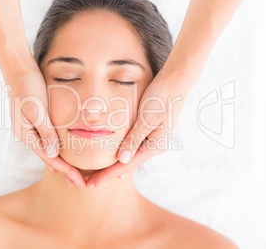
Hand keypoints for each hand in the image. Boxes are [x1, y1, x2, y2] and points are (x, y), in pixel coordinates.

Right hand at [3, 54, 85, 187]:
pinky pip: (47, 138)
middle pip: (49, 157)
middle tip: (80, 184)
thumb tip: (54, 153)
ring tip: (74, 173)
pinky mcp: (33, 119)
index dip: (66, 171)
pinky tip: (63, 151)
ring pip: (48, 149)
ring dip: (62, 161)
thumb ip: (46, 131)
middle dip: (65, 171)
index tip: (80, 182)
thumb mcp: (37, 109)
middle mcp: (26, 133)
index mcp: (26, 134)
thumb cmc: (27, 85)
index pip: (50, 158)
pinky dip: (57, 148)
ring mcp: (28, 127)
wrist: (17, 66)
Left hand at [86, 69, 190, 187]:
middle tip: (89, 183)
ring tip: (97, 175)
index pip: (126, 165)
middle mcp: (156, 146)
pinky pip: (134, 147)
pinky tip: (113, 159)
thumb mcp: (146, 118)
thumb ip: (134, 139)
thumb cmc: (161, 96)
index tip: (92, 184)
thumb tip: (122, 160)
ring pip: (131, 157)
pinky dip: (121, 153)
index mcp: (156, 146)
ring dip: (114, 166)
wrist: (176, 81)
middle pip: (128, 164)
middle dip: (108, 173)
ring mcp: (155, 140)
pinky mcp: (151, 132)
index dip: (108, 175)